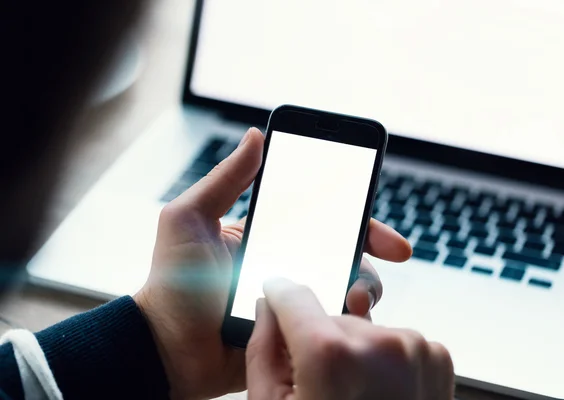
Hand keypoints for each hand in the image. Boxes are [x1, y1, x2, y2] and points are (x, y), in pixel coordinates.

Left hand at [134, 127, 411, 398]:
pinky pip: (333, 324)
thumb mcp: (189, 220)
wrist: (166, 349)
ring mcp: (296, 299)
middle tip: (397, 251)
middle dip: (376, 248)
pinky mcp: (296, 332)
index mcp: (271, 234)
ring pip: (349, 287)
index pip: (322, 216)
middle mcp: (289, 264)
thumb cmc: (171, 283)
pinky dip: (347, 321)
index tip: (379, 214)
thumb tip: (256, 136)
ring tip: (353, 296)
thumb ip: (224, 180)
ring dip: (364, 285)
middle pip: (348, 250)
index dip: (357, 213)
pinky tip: (344, 322)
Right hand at [247, 278, 454, 399]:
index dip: (278, 294)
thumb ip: (262, 350)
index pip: (293, 294)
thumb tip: (266, 310)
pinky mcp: (435, 357)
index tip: (275, 295)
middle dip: (318, 342)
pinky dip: (381, 361)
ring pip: (362, 330)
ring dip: (353, 353)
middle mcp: (379, 344)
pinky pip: (392, 341)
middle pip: (328, 319)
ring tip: (354, 397)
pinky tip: (377, 395)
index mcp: (331, 356)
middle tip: (321, 386)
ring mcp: (413, 349)